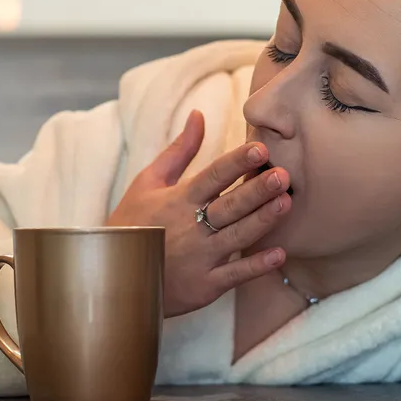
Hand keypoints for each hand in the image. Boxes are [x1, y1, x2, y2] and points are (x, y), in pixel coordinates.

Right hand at [107, 110, 291, 316]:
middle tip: (283, 174)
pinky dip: (256, 266)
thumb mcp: (149, 182)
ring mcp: (198, 258)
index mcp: (178, 199)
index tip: (259, 149)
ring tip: (286, 203)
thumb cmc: (133, 223)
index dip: (236, 162)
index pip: (212, 176)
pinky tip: (280, 254)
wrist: (113, 275)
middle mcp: (190, 227)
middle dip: (256, 190)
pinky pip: (234, 275)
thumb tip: (199, 114)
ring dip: (262, 221)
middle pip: (229, 206)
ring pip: (237, 237)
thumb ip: (180, 150)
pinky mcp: (204, 286)